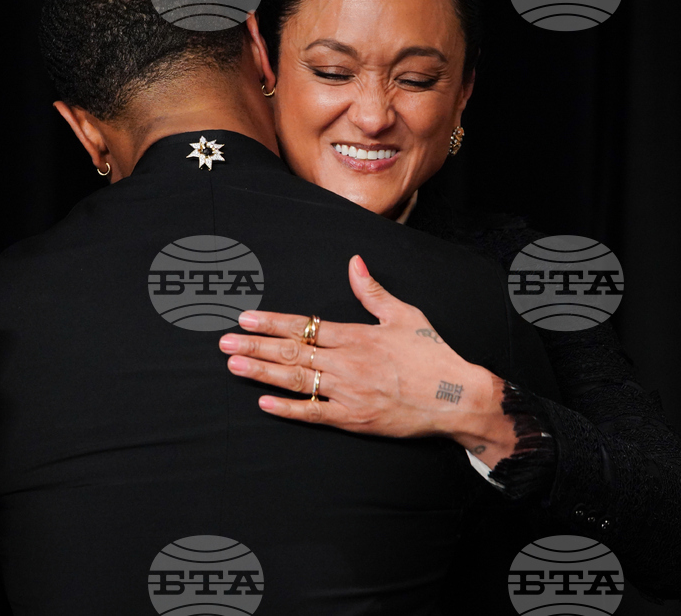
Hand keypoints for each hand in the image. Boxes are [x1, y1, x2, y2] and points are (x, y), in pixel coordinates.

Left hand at [219, 256, 515, 462]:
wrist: (456, 397)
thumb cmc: (431, 354)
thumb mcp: (404, 315)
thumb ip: (372, 291)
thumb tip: (354, 262)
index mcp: (355, 336)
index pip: (304, 326)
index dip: (271, 322)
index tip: (245, 319)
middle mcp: (346, 362)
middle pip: (291, 351)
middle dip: (254, 346)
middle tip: (224, 342)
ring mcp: (347, 392)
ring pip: (295, 379)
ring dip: (262, 371)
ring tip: (234, 365)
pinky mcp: (353, 418)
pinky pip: (313, 412)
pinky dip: (287, 408)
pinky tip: (264, 402)